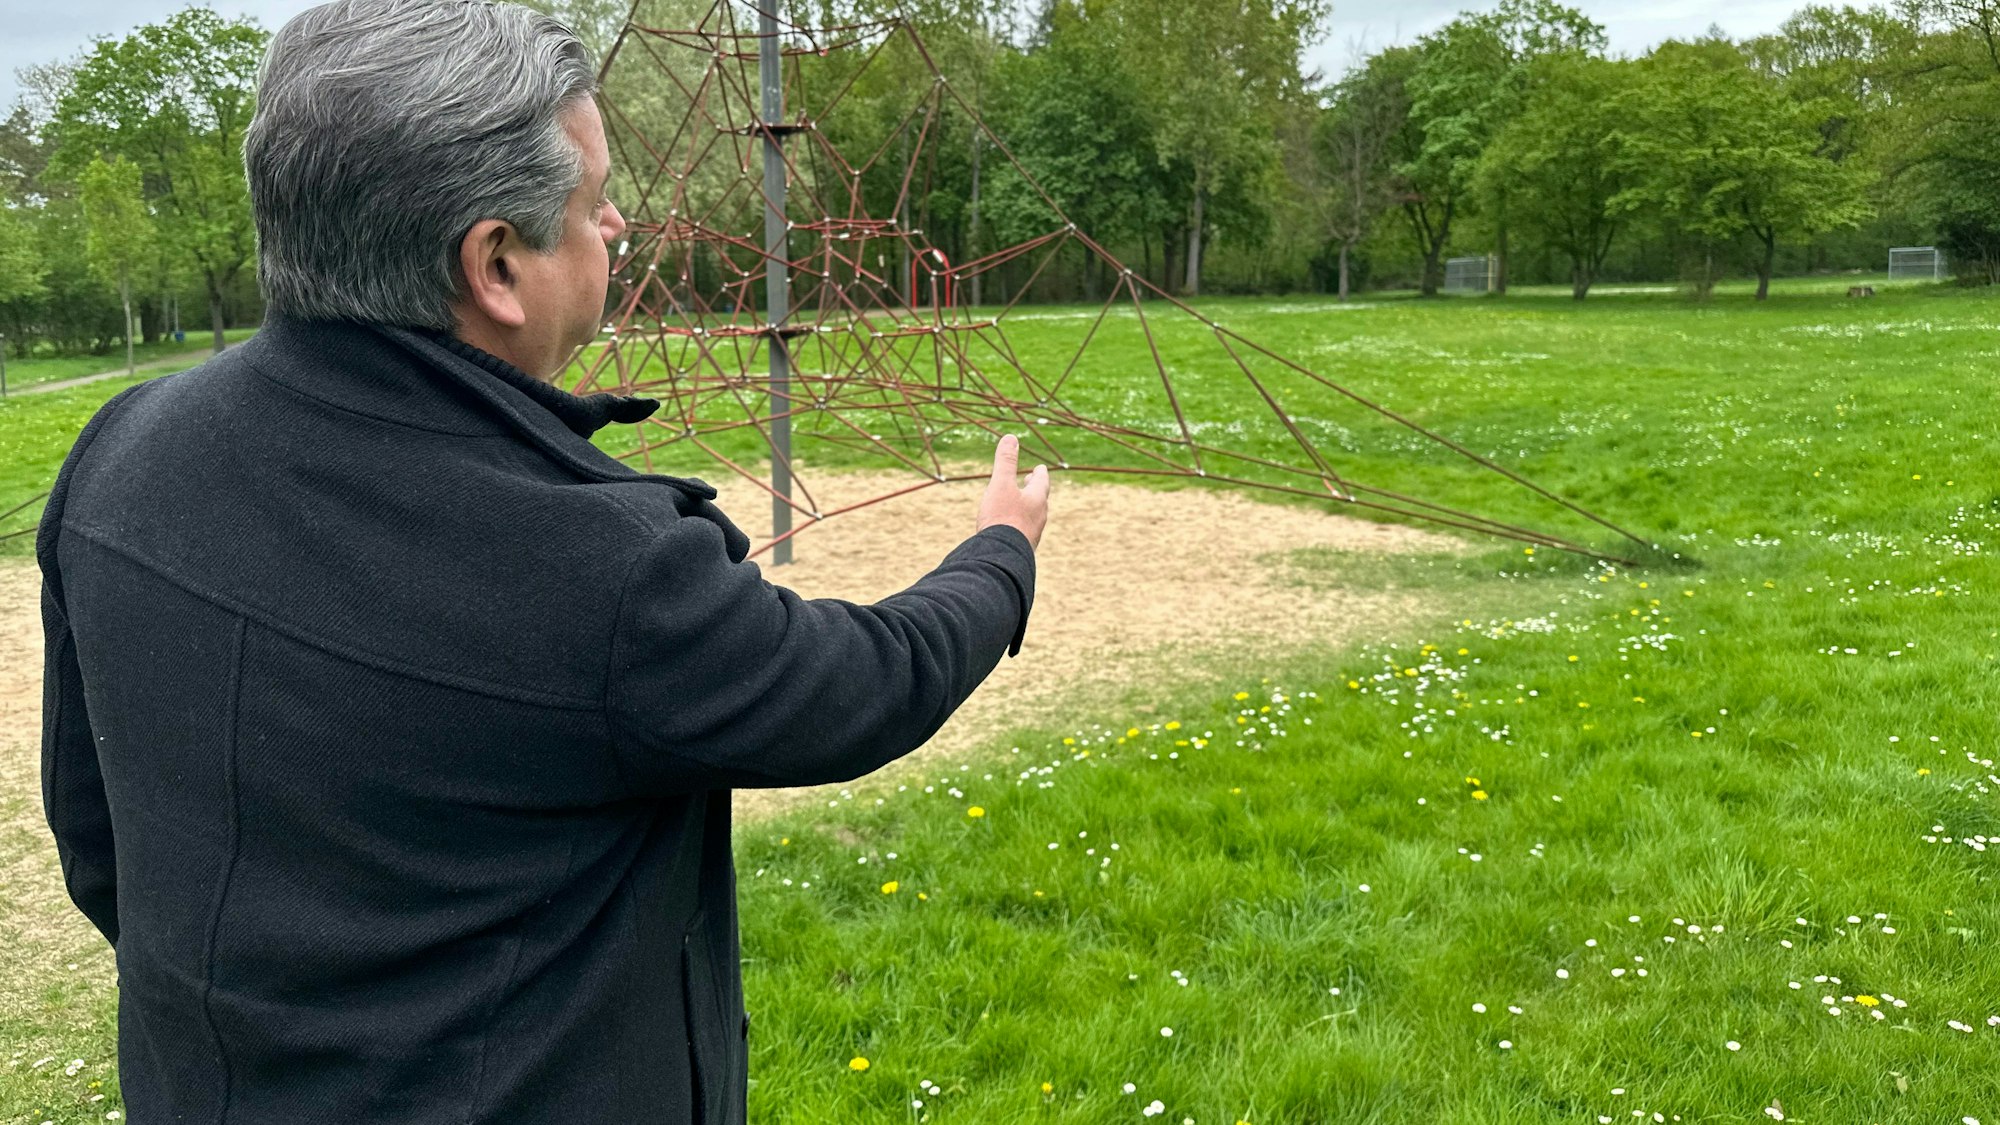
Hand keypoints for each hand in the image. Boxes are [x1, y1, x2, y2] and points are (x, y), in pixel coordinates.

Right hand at [976, 434, 1049, 549]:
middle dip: (1035, 489)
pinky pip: (1024, 532)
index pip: (1042, 482)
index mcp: (1037, 500)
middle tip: (1031, 482)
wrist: (1001, 556)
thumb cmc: (1003, 517)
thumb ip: (1005, 462)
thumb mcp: (1001, 485)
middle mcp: (1039, 517)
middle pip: (1040, 499)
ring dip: (1028, 507)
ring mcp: (1032, 534)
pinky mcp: (1022, 548)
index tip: (1040, 468)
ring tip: (1021, 505)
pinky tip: (1011, 529)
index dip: (1040, 474)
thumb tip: (1011, 438)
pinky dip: (1020, 524)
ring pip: (1033, 516)